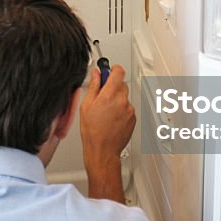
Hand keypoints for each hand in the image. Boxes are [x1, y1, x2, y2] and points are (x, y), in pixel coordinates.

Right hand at [80, 65, 134, 201]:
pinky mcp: (133, 118)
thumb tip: (96, 74)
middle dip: (112, 86)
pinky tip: (111, 119)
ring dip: (116, 99)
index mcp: (109, 95)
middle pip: (121, 84)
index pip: (118, 71)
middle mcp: (122, 101)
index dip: (113, 69)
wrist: (103, 151)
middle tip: (102, 95)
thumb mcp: (86, 106)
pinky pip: (127, 108)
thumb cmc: (93, 132)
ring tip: (105, 112)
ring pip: (124, 97)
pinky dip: (121, 110)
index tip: (108, 71)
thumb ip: (93, 86)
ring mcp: (129, 110)